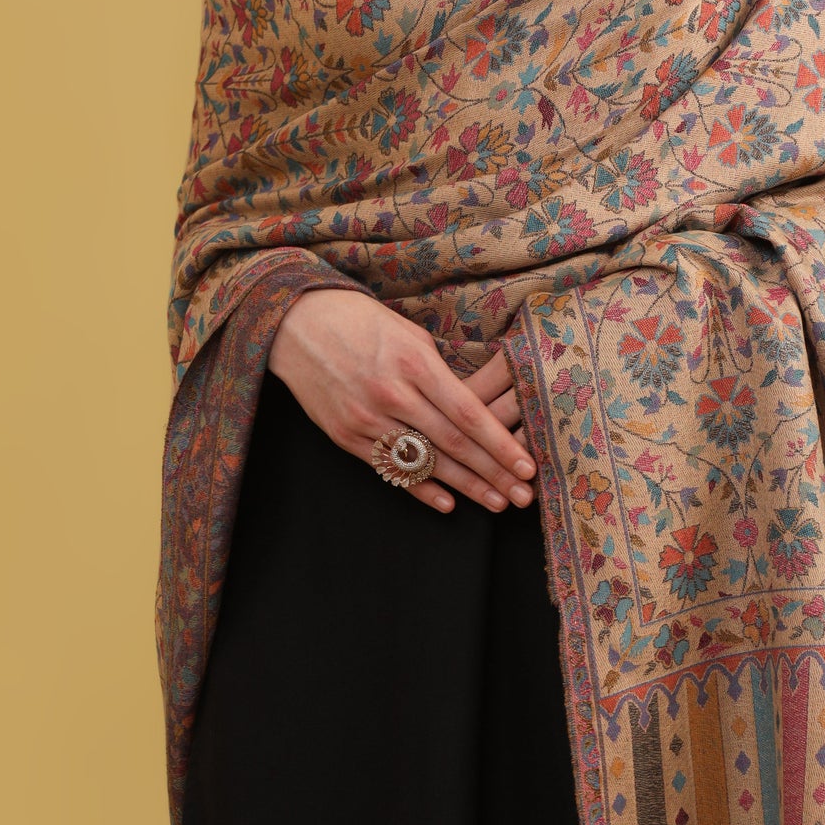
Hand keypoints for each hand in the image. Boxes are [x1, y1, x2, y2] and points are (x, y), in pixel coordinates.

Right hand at [266, 288, 535, 516]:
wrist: (296, 324)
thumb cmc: (362, 321)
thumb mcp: (408, 333)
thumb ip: (439, 369)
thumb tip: (472, 401)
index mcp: (414, 363)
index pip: (467, 414)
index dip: (500, 445)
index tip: (527, 465)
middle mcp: (392, 394)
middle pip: (453, 444)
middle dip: (493, 473)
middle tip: (524, 495)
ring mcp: (366, 419)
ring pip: (425, 462)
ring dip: (465, 487)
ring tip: (497, 502)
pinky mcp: (345, 435)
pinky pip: (390, 469)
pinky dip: (420, 488)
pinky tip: (448, 503)